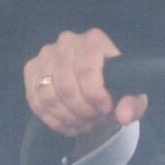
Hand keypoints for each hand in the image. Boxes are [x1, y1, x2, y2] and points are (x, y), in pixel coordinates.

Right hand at [24, 28, 147, 137]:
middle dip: (81, 111)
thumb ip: (133, 104)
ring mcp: (46, 54)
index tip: (105, 109)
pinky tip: (67, 125)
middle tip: (94, 119)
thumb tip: (124, 116)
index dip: (94, 96)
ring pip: (48, 96)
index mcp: (93, 40)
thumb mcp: (130, 93)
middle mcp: (66, 41)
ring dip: (67, 117)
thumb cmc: (114, 82)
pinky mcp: (31, 69)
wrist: (96, 78)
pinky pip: (35, 100)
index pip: (86, 69)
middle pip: (66, 86)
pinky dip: (52, 119)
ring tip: (83, 123)